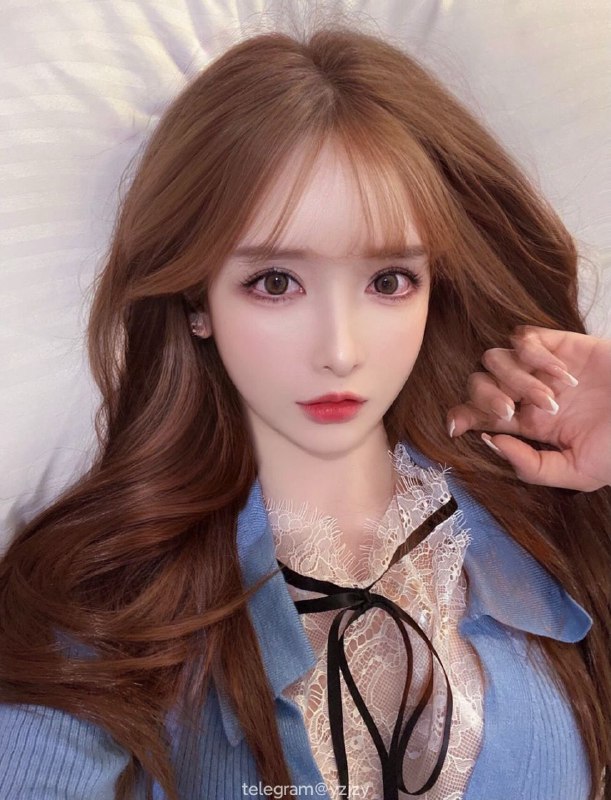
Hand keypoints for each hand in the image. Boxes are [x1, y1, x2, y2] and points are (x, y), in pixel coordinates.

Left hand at [447, 325, 610, 490]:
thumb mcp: (578, 472)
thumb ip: (533, 467)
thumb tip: (490, 443)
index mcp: (528, 424)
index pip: (479, 414)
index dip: (462, 415)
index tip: (456, 426)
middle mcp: (528, 393)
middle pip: (478, 383)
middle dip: (486, 398)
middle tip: (513, 413)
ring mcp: (541, 367)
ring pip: (496, 359)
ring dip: (516, 379)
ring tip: (553, 399)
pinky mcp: (560, 343)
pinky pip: (523, 339)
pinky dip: (534, 356)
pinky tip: (561, 375)